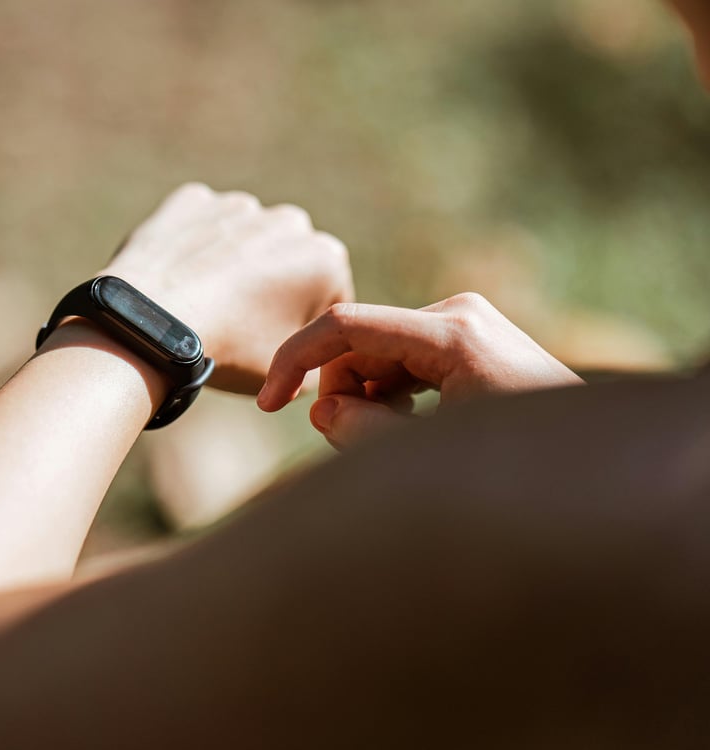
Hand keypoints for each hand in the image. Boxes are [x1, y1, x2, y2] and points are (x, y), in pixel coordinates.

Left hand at [101, 183, 353, 392]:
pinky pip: (203, 226)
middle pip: (290, 262)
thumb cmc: (230, 351)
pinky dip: (197, 246)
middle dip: (277, 286)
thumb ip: (316, 359)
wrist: (152, 326)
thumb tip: (311, 356)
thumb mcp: (290, 374)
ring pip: (246, 239)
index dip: (307, 328)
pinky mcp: (192, 200)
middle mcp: (291, 222)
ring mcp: (239, 205)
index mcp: (327, 260)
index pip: (330, 299)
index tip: (280, 347)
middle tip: (243, 325)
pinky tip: (182, 279)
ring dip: (237, 263)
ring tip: (208, 303)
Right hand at [257, 293, 583, 448]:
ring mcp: (469, 323)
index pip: (347, 326)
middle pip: (362, 340)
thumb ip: (363, 432)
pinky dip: (391, 390)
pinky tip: (407, 421)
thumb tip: (320, 407)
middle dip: (339, 389)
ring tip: (386, 436)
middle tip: (345, 437)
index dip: (295, 361)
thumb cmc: (521, 470)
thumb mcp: (428, 456)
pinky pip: (407, 357)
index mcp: (453, 334)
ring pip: (381, 350)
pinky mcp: (471, 339)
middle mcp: (460, 313)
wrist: (593, 469)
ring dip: (366, 393)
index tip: (265, 403)